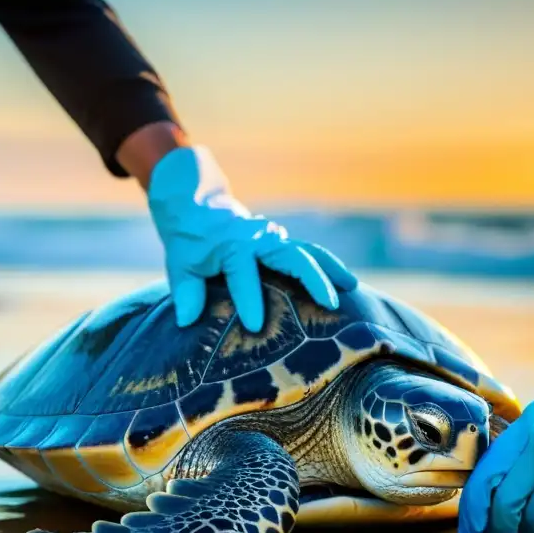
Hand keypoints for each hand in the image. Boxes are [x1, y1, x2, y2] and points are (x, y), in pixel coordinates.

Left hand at [147, 146, 356, 331]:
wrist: (199, 207)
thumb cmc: (190, 241)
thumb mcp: (181, 263)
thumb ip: (186, 290)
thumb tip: (187, 320)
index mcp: (234, 246)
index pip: (243, 274)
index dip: (248, 299)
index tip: (255, 325)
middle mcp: (261, 240)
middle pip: (293, 257)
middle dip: (313, 280)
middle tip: (331, 303)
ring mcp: (276, 240)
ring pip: (310, 252)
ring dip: (332, 269)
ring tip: (352, 287)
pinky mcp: (283, 244)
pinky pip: (310, 253)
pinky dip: (328, 266)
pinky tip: (345, 283)